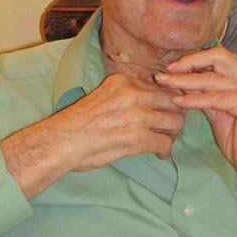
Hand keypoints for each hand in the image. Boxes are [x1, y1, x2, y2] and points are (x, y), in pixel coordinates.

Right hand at [1, 74, 184, 198]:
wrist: (62, 141)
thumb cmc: (76, 122)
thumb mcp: (102, 96)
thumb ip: (124, 95)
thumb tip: (146, 102)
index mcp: (123, 81)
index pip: (158, 86)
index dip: (165, 100)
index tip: (164, 110)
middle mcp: (133, 94)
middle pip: (171, 101)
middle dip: (173, 115)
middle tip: (168, 127)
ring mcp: (137, 115)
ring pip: (174, 121)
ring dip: (171, 133)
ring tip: (163, 140)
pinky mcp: (139, 137)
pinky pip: (165, 143)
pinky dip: (165, 151)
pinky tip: (158, 154)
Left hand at [154, 48, 236, 236]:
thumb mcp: (219, 112)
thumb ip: (206, 94)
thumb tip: (183, 82)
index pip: (220, 56)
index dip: (194, 58)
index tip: (172, 67)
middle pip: (218, 56)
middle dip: (189, 61)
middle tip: (166, 70)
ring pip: (211, 78)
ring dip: (183, 80)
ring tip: (164, 83)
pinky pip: (214, 97)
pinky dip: (194, 99)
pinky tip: (178, 101)